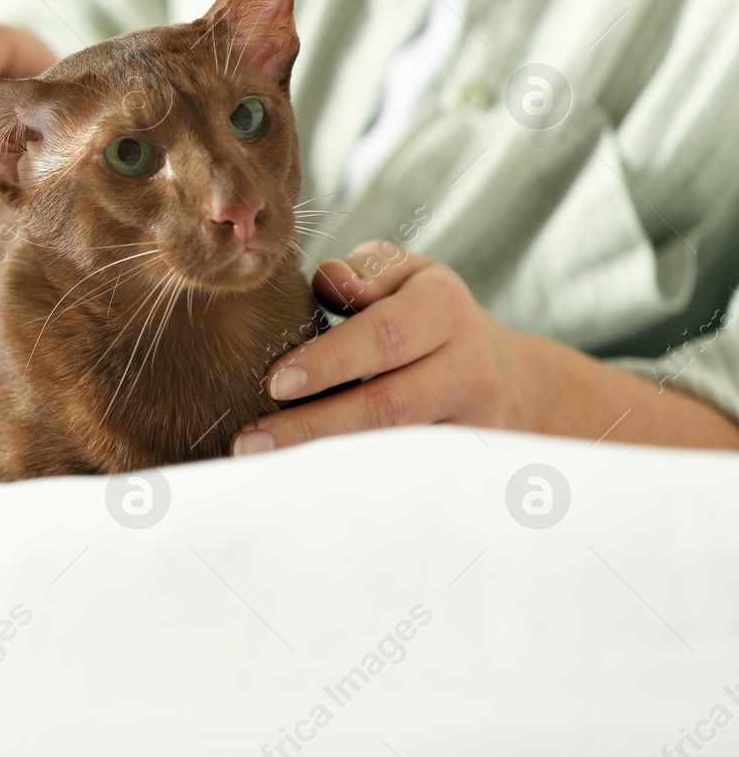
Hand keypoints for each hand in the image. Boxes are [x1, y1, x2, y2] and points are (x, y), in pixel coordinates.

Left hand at [232, 241, 532, 452]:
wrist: (507, 375)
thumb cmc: (425, 316)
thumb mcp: (403, 277)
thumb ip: (363, 273)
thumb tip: (333, 280)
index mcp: (445, 308)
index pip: (383, 335)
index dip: (327, 361)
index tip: (273, 383)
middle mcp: (471, 365)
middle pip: (386, 404)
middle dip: (311, 425)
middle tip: (249, 441)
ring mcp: (477, 420)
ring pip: (395, 448)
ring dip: (325, 461)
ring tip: (265, 466)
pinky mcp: (472, 462)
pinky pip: (408, 476)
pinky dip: (355, 482)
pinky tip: (309, 483)